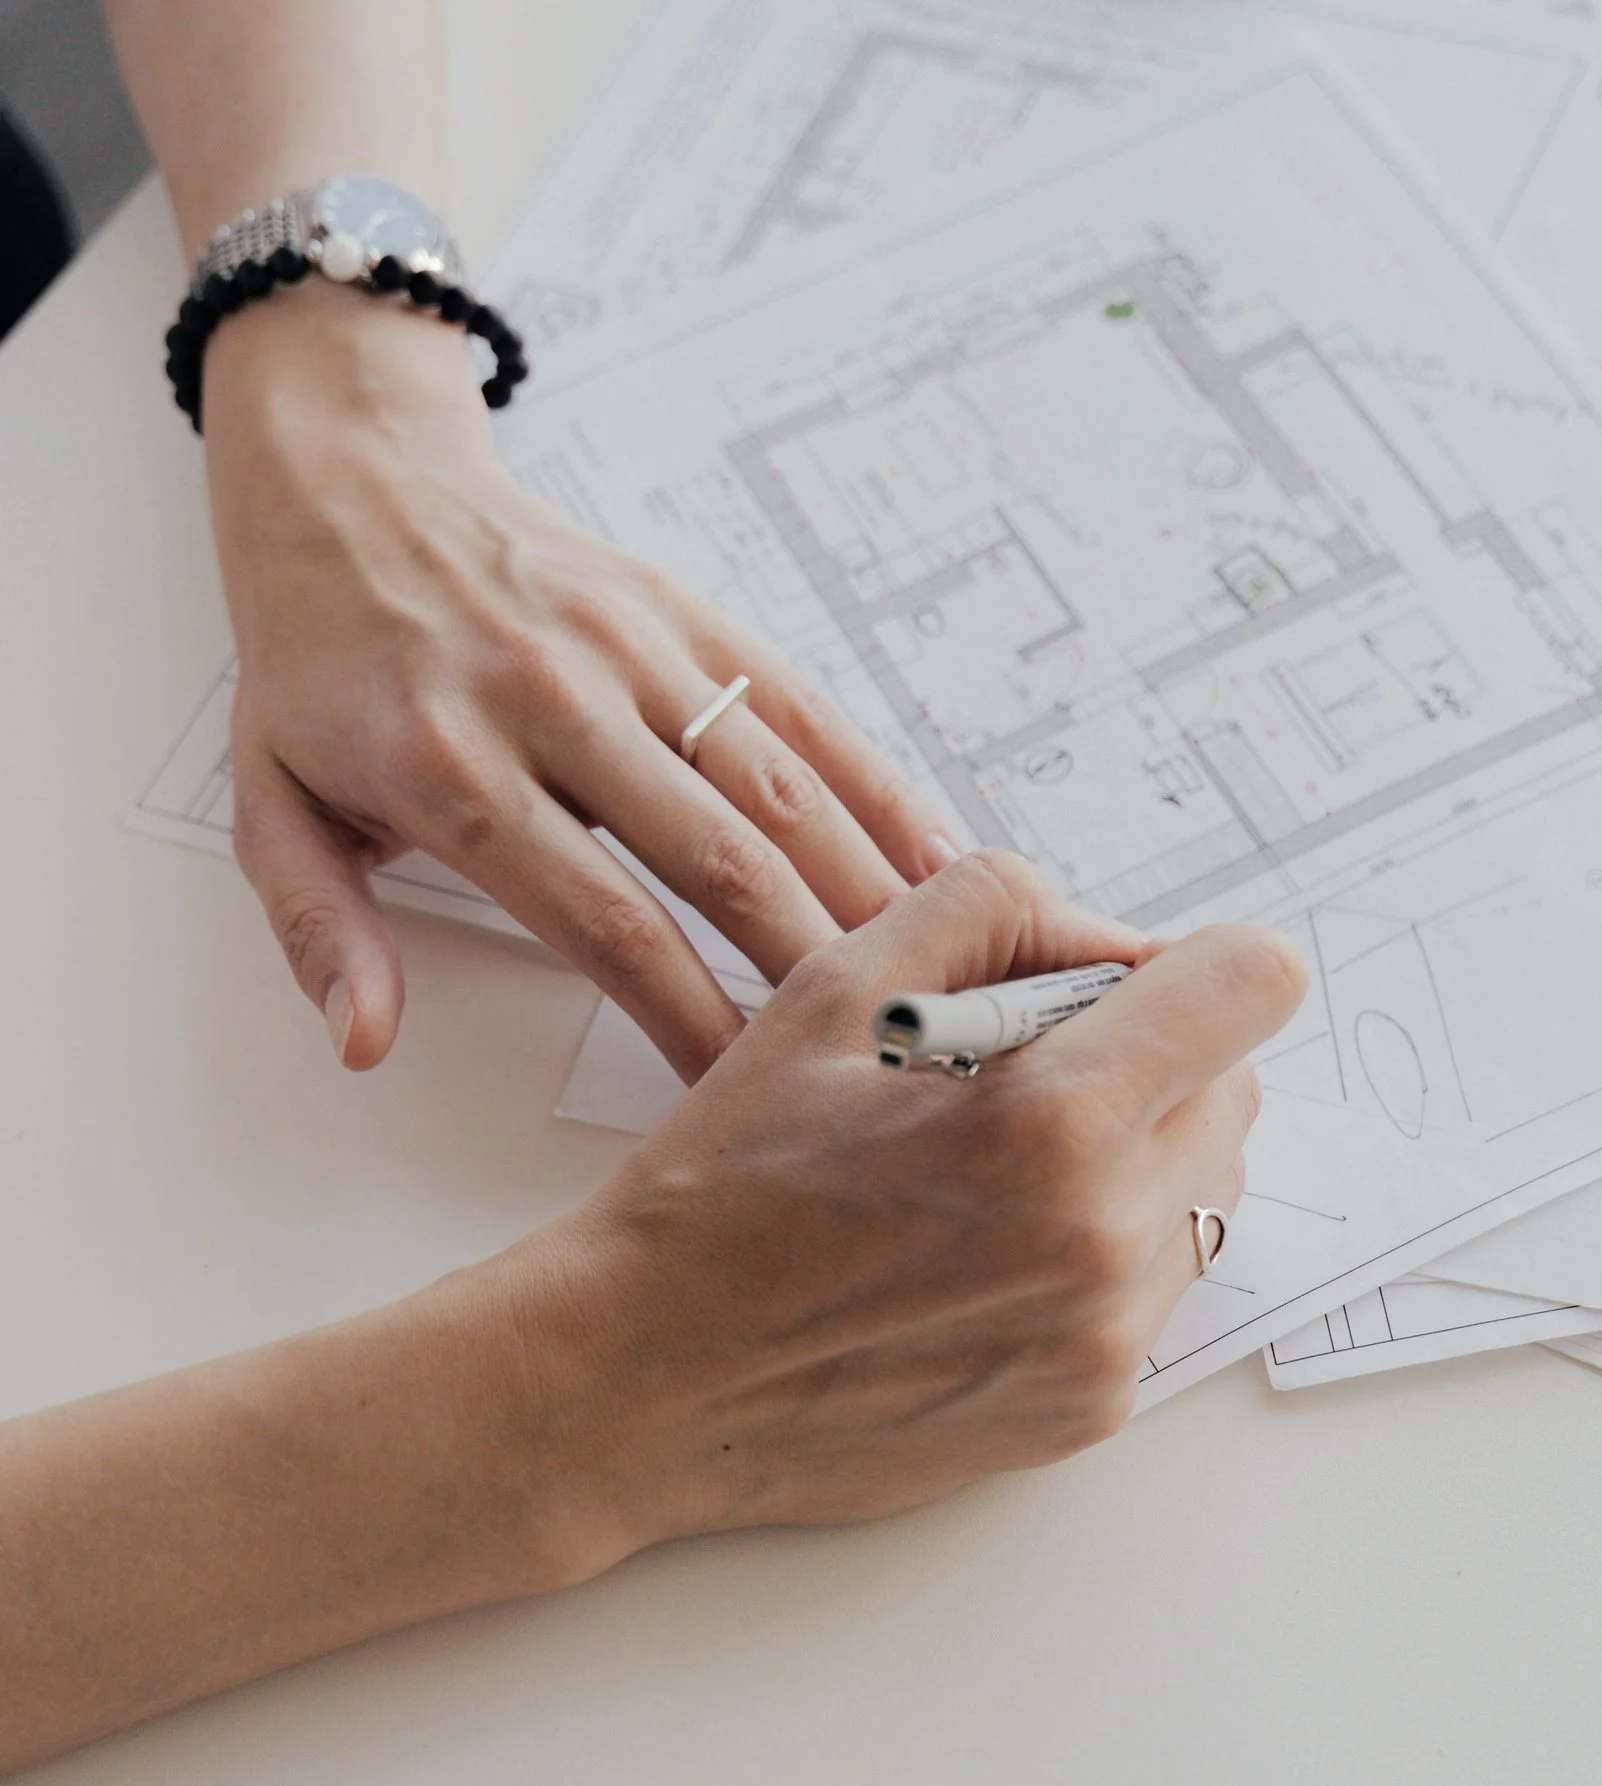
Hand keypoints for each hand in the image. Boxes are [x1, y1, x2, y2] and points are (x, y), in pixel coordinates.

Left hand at [199, 284, 959, 1076]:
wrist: (348, 484)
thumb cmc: (320, 668)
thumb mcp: (270, 806)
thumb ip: (324, 932)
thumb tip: (366, 1042)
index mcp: (451, 770)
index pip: (606, 924)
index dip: (693, 1018)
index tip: (750, 1094)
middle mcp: (554, 701)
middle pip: (717, 860)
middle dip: (811, 969)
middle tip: (883, 1053)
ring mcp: (632, 648)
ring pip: (778, 788)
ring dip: (866, 890)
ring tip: (938, 977)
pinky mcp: (687, 612)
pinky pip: (802, 708)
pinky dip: (877, 789)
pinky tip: (940, 862)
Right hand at [490, 852, 1307, 1562]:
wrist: (648, 1381)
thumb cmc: (727, 1187)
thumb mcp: (835, 988)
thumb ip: (999, 915)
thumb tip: (1120, 940)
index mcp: (1053, 1116)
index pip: (1253, 987)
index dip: (1194, 966)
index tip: (1127, 986)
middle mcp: (1105, 1236)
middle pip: (1235, 1091)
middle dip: (1156, 1063)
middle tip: (1025, 1080)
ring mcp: (1108, 1335)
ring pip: (1206, 1196)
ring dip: (1135, 1163)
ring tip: (996, 1178)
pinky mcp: (1093, 1406)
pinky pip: (1154, 1293)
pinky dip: (1096, 1259)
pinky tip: (980, 1262)